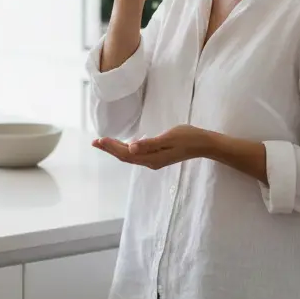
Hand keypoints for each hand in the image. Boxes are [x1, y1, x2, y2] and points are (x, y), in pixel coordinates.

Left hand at [92, 125, 209, 169]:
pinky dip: (126, 149)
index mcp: (152, 158)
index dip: (111, 147)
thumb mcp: (168, 137)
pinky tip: (123, 145)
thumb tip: (131, 147)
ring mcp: (155, 160)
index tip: (99, 140)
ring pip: (130, 156)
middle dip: (109, 149)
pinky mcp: (158, 156)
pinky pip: (137, 155)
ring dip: (116, 150)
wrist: (204, 144)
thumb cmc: (188, 137)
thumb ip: (150, 143)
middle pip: (125, 157)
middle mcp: (151, 162)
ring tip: (103, 143)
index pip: (126, 154)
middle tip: (94, 142)